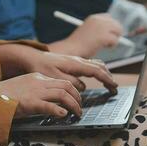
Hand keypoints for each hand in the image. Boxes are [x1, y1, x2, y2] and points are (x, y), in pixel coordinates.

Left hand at [0, 45, 117, 91]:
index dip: (107, 80)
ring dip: (104, 73)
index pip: (97, 71)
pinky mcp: (71, 61)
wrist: (31, 57)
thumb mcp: (55, 78)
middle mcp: (78, 60)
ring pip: (95, 64)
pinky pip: (89, 65)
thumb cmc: (41, 68)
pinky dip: (97, 71)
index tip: (114, 87)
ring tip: (108, 83)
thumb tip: (83, 87)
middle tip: (114, 88)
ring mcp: (75, 59)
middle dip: (109, 77)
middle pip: (99, 66)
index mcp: (75, 64)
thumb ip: (71, 83)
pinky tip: (95, 77)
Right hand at [0, 73, 81, 117]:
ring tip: (77, 114)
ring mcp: (35, 92)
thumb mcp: (23, 86)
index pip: (61, 81)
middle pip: (66, 85)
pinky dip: (59, 111)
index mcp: (37, 77)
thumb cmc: (3, 94)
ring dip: (73, 105)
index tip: (75, 99)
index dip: (72, 91)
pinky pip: (50, 106)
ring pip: (62, 95)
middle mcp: (38, 82)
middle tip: (80, 107)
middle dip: (77, 97)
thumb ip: (36, 89)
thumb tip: (50, 99)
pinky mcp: (30, 103)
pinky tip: (64, 115)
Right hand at [49, 13, 122, 57]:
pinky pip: (115, 40)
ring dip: (113, 39)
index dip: (110, 26)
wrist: (71, 50)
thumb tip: (111, 33)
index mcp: (93, 18)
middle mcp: (98, 20)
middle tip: (109, 42)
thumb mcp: (87, 33)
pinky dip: (111, 45)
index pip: (108, 17)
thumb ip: (98, 31)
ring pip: (117, 31)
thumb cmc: (77, 45)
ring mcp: (102, 28)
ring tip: (104, 45)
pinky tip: (103, 48)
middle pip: (116, 23)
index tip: (108, 34)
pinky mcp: (104, 36)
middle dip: (115, 33)